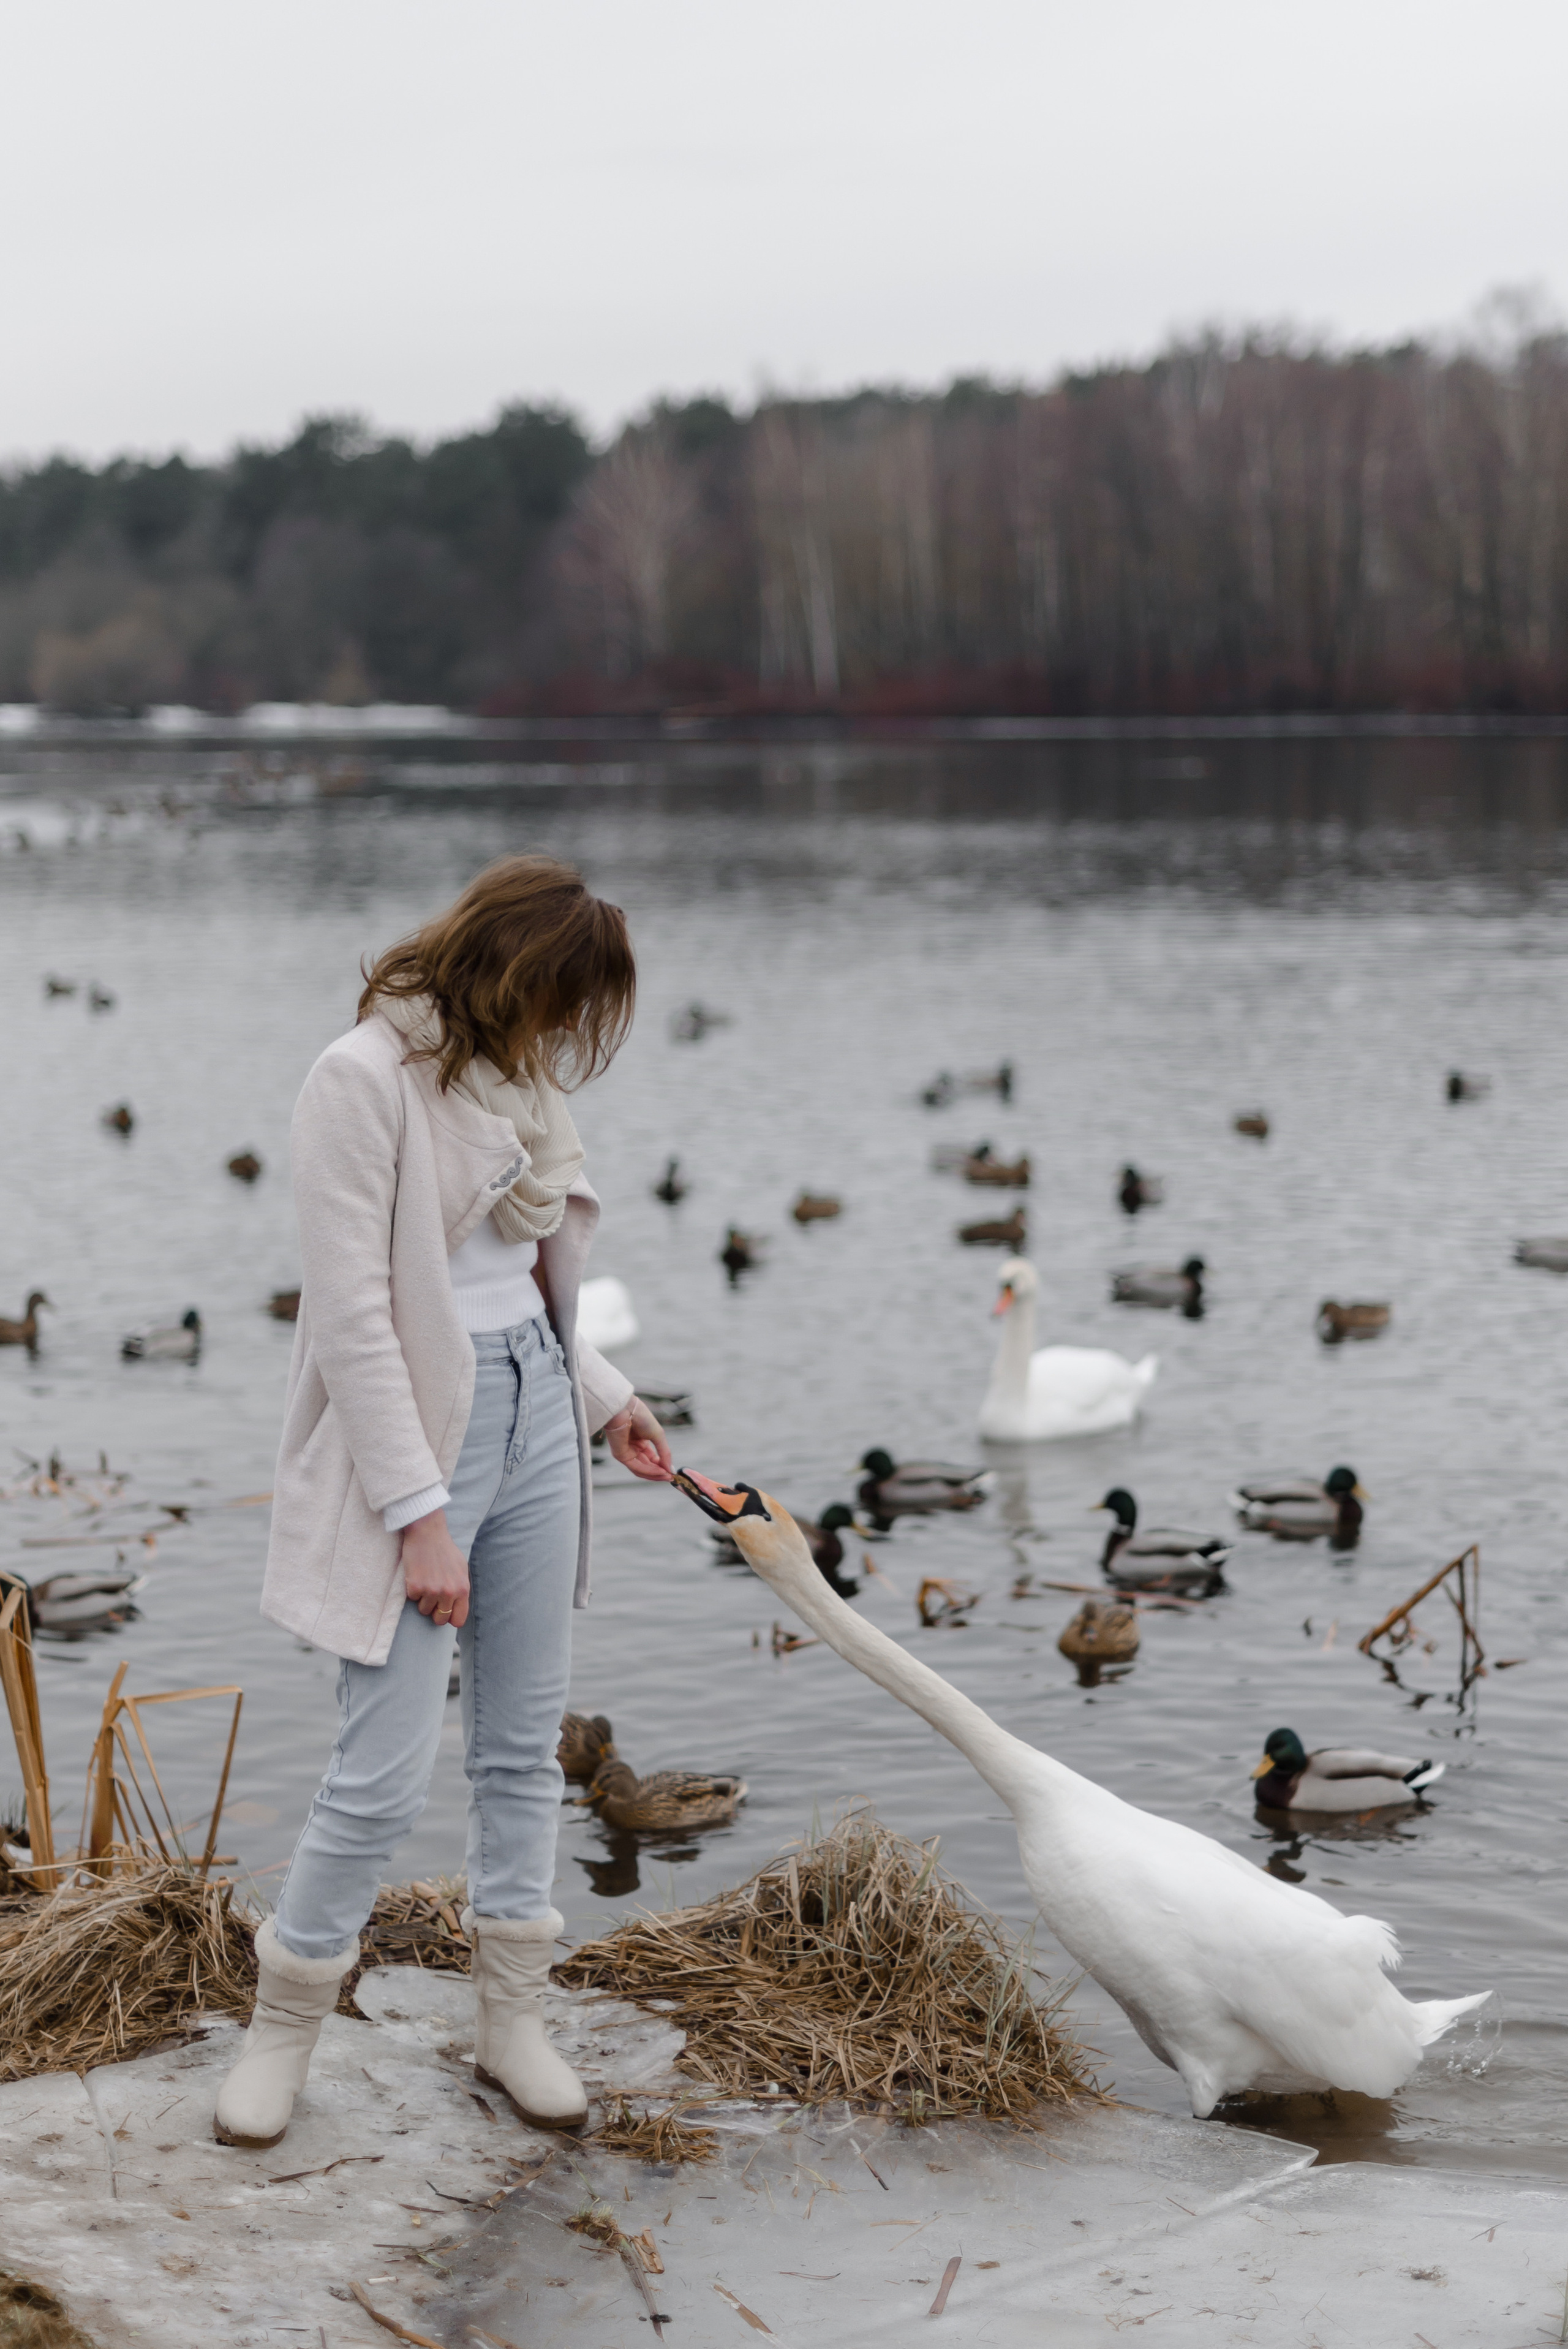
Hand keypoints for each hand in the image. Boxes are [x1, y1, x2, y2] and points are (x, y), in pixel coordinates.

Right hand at [401, 1509, 470, 1627]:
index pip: (458, 1619)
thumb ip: (460, 1589)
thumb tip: (456, 1608)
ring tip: (425, 1580)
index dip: (450, 1618)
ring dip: (423, 1599)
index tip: (444, 1612)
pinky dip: (413, 1589)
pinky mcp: (416, 1587)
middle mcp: (449, 1592)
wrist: (427, 1532)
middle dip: (435, 1613)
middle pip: (440, 1620)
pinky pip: (413, 1599)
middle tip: (431, 1598)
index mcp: (463, 1589)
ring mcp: (432, 1591)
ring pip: (424, 1610)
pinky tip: (417, 1574)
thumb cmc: (444, 1549)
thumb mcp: (461, 1569)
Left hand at [603, 1396, 673, 1481]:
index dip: (663, 1466)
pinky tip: (659, 1471)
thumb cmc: (641, 1416)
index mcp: (641, 1442)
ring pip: (642, 1469)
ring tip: (666, 1475)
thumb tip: (672, 1469)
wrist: (626, 1408)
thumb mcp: (658, 1435)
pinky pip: (636, 1466)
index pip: (652, 1459)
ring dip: (655, 1474)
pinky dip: (648, 1470)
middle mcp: (633, 1449)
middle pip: (647, 1467)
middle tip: (671, 1477)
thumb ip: (665, 1452)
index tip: (673, 1472)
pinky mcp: (620, 1455)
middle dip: (659, 1473)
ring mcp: (626, 1453)